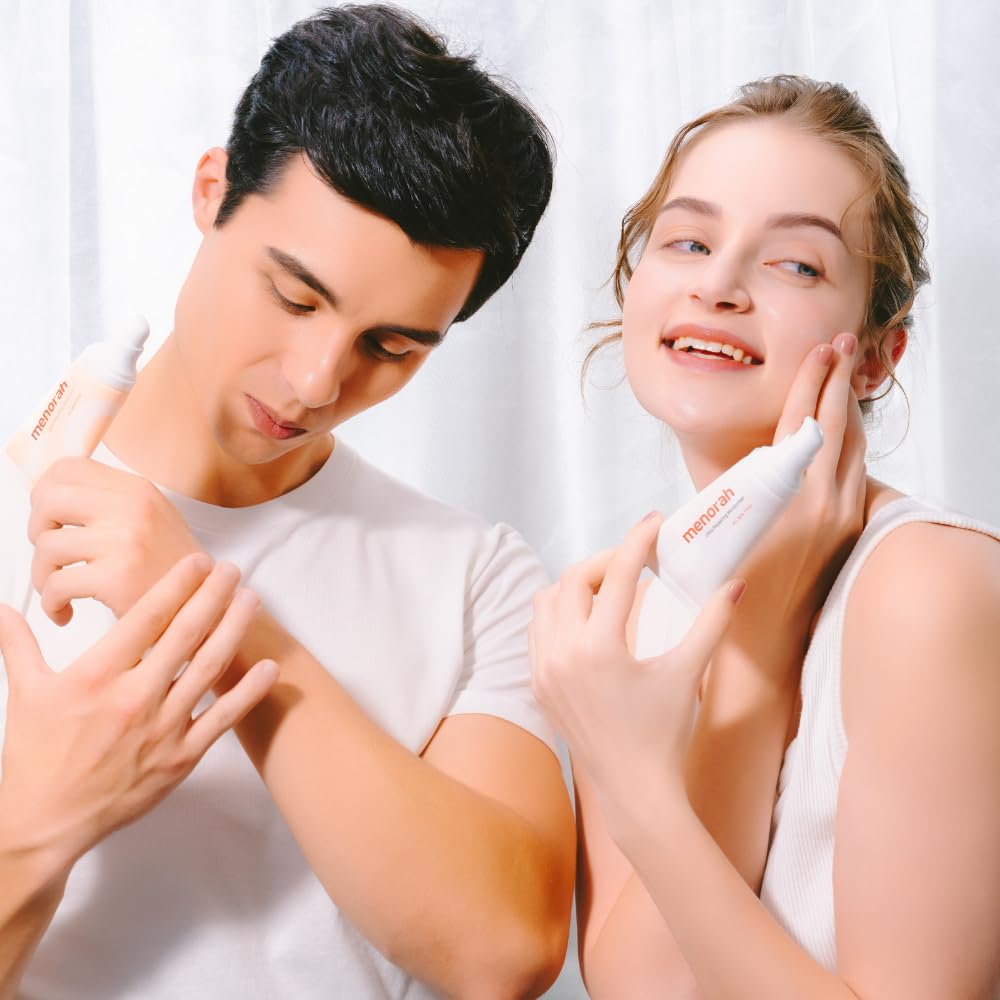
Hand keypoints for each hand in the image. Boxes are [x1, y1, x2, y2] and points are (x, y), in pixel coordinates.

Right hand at [0, 554, 276, 869]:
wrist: (45, 822)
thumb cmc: (35, 756)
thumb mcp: (24, 692)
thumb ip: (17, 643)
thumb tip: (2, 607)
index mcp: (96, 675)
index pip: (146, 618)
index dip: (177, 585)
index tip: (198, 562)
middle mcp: (133, 697)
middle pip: (185, 635)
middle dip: (213, 596)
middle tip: (233, 569)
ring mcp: (161, 728)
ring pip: (207, 669)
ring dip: (234, 630)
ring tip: (252, 600)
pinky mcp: (179, 758)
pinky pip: (221, 719)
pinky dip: (247, 693)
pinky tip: (268, 668)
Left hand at [27, 457, 202, 623]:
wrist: (206, 607)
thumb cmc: (173, 571)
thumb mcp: (152, 520)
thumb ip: (111, 503)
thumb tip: (51, 498)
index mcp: (138, 490)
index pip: (69, 468)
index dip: (45, 492)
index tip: (49, 517)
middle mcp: (134, 508)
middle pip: (49, 500)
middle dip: (37, 530)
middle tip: (50, 554)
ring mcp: (126, 540)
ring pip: (48, 546)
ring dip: (43, 574)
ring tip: (59, 589)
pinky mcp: (117, 577)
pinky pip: (56, 585)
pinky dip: (51, 603)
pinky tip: (65, 610)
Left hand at [530, 513, 743, 828]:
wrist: (634, 790)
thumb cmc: (664, 734)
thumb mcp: (686, 673)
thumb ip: (711, 623)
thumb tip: (735, 584)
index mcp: (600, 648)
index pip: (618, 575)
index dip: (638, 541)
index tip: (654, 522)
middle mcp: (562, 654)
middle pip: (574, 578)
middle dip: (605, 561)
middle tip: (635, 561)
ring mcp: (544, 670)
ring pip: (547, 600)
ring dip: (576, 585)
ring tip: (610, 590)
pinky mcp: (538, 684)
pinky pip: (537, 630)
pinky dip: (558, 613)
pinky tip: (587, 620)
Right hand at [738, 333, 866, 630]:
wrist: (764, 649)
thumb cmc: (727, 595)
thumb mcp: (718, 532)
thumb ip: (734, 490)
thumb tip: (746, 458)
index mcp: (786, 500)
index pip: (804, 423)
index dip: (811, 381)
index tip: (819, 348)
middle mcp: (824, 505)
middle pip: (840, 427)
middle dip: (839, 381)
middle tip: (840, 345)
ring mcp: (842, 519)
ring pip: (856, 448)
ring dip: (849, 410)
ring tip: (842, 379)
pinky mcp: (848, 532)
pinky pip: (858, 473)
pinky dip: (851, 443)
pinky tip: (843, 434)